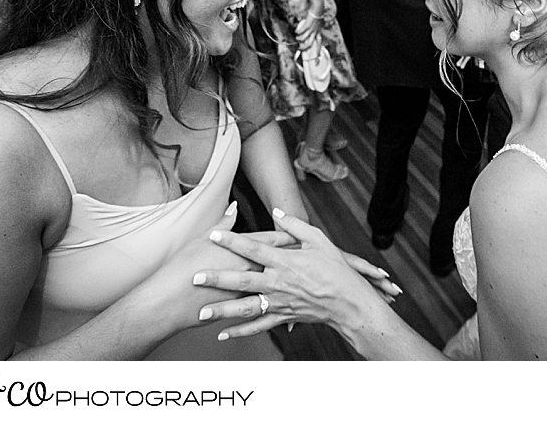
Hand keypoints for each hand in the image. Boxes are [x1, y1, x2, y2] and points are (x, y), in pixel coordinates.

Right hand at [131, 202, 293, 336]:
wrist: (168, 302)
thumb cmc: (181, 268)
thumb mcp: (201, 240)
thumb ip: (222, 224)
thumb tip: (234, 208)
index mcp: (239, 251)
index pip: (268, 240)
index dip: (284, 235)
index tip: (297, 233)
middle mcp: (247, 270)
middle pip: (278, 261)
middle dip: (295, 257)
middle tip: (310, 253)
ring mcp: (245, 291)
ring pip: (276, 284)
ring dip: (291, 281)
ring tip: (306, 279)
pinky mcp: (239, 309)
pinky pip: (265, 307)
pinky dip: (277, 304)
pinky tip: (287, 305)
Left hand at [192, 209, 401, 339]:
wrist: (350, 302)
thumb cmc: (336, 269)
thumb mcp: (318, 239)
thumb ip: (294, 226)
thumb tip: (276, 212)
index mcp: (285, 261)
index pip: (253, 249)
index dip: (232, 241)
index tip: (213, 235)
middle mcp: (279, 282)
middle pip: (243, 281)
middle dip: (218, 279)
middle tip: (196, 277)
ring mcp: (280, 302)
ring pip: (246, 308)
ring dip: (223, 311)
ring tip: (202, 313)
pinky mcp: (284, 317)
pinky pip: (259, 326)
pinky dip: (241, 332)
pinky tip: (224, 334)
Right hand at [294, 9, 323, 47]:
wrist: (318, 10)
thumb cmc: (319, 15)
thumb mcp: (320, 23)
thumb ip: (317, 27)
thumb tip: (315, 27)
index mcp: (318, 32)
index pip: (318, 42)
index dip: (316, 47)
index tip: (314, 51)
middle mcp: (315, 32)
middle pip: (310, 44)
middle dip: (304, 48)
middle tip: (299, 48)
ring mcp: (311, 30)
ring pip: (303, 39)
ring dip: (298, 39)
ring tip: (296, 38)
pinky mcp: (307, 26)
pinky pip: (300, 32)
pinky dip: (297, 32)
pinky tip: (295, 31)